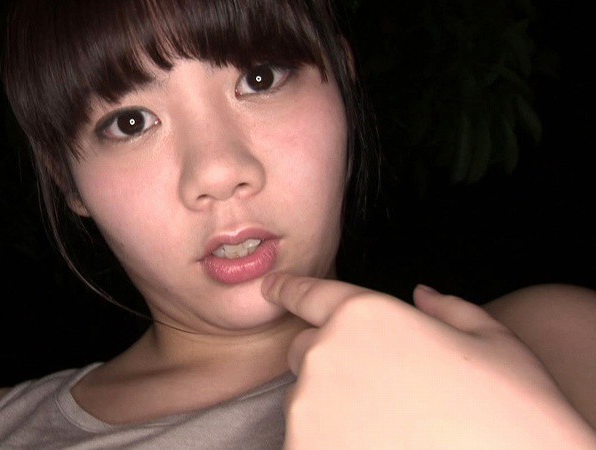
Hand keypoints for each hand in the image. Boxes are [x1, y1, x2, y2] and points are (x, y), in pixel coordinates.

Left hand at [261, 273, 595, 448]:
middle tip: (379, 389)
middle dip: (328, 361)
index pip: (309, 294)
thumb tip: (424, 296)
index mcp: (365, 316)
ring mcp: (309, 410)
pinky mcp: (304, 449)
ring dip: (333, 409)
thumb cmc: (511, 412)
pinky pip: (307, 438)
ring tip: (390, 426)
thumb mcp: (495, 343)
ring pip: (307, 402)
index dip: (287, 288)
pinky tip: (376, 443)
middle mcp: (326, 356)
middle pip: (304, 351)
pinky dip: (329, 440)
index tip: (271, 286)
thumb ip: (450, 311)